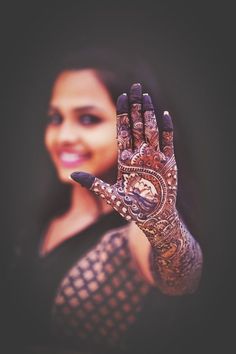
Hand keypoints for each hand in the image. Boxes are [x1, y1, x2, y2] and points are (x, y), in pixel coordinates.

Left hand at [71, 83, 177, 246]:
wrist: (154, 219)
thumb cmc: (133, 209)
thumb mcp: (112, 195)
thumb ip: (94, 184)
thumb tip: (72, 174)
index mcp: (126, 160)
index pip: (124, 132)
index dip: (122, 114)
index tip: (120, 97)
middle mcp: (140, 155)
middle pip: (138, 126)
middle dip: (136, 107)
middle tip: (135, 87)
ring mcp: (154, 158)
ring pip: (151, 130)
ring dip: (149, 113)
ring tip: (146, 96)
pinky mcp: (168, 163)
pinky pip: (168, 142)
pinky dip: (166, 129)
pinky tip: (164, 114)